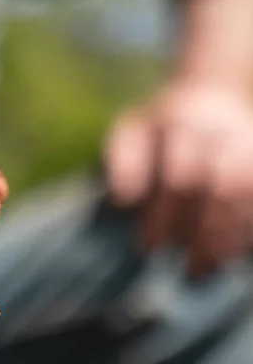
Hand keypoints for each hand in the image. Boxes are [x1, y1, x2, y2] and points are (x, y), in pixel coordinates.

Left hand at [105, 78, 252, 272]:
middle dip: (204, 233)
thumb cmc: (161, 128)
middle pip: (222, 188)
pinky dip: (249, 230)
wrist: (214, 94)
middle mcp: (224, 132)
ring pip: (246, 193)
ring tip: (207, 268)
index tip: (147, 248)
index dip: (163, 217)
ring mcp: (249, 143)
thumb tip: (123, 199)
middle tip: (186, 268)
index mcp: (184, 123)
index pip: (178, 178)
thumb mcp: (132, 133)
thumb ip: (123, 162)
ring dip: (230, 237)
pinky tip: (235, 254)